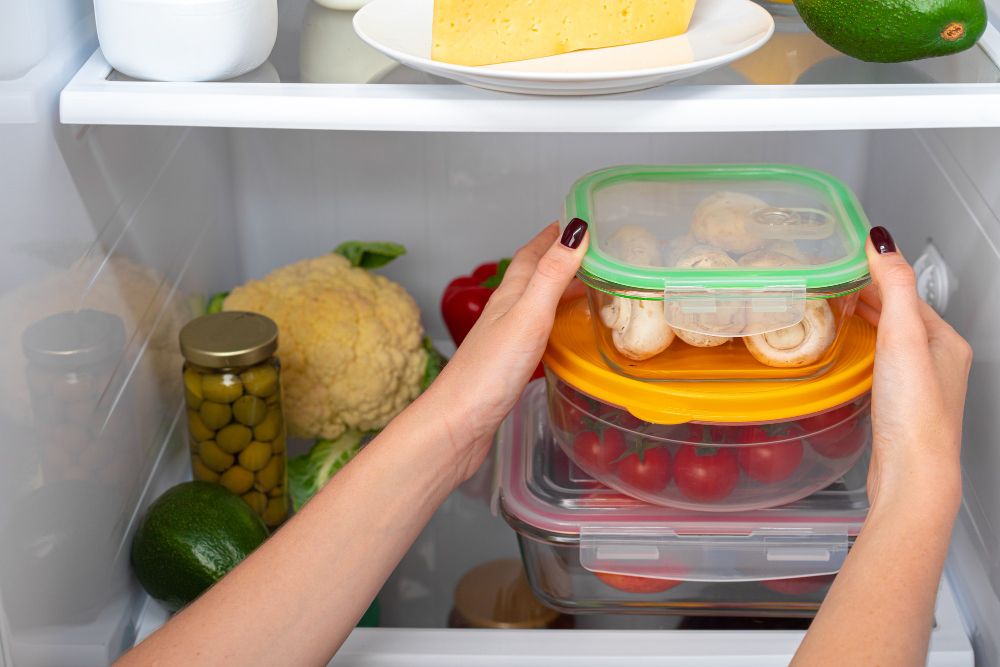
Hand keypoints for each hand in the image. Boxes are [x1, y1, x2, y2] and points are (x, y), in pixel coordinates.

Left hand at [424, 221, 588, 482]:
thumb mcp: (528, 315)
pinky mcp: (509, 365)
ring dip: (560, 290)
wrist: (457, 423)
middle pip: (535, 276)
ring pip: (537, 304)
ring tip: (589, 287)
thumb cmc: (489, 372)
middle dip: (561, 258)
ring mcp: (506, 339)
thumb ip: (552, 274)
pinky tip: (564, 334)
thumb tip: (576, 230)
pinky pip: (538, 332)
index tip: (578, 219)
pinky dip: (556, 323)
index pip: (533, 253)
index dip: (554, 234)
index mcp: (510, 295)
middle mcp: (505, 312)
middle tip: (593, 251)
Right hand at [856, 227, 970, 510]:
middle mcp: (938, 362)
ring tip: (833, 313)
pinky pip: (881, 367)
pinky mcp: (900, 408)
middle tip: (832, 283)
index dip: (877, 275)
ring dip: (864, 325)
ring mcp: (920, 387)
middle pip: (900, 317)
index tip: (846, 261)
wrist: (912, 473)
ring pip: (890, 343)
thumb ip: (895, 285)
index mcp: (945, 341)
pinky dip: (863, 353)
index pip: (908, 294)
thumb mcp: (902, 335)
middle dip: (869, 298)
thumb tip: (881, 240)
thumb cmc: (913, 412)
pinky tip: (846, 359)